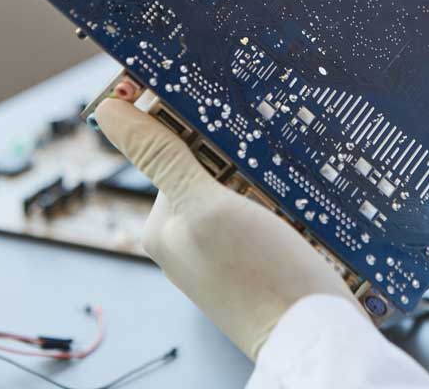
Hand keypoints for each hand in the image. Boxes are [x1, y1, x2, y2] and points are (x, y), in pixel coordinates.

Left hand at [95, 93, 360, 359]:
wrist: (319, 336)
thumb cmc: (260, 282)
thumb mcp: (207, 208)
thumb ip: (162, 159)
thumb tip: (109, 112)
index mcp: (163, 222)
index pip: (168, 144)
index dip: (191, 116)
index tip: (216, 91)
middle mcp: (190, 233)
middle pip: (212, 160)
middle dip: (241, 149)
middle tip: (266, 147)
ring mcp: (228, 244)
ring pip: (246, 178)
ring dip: (268, 170)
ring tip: (288, 178)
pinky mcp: (263, 252)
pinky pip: (270, 202)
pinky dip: (286, 193)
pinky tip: (302, 196)